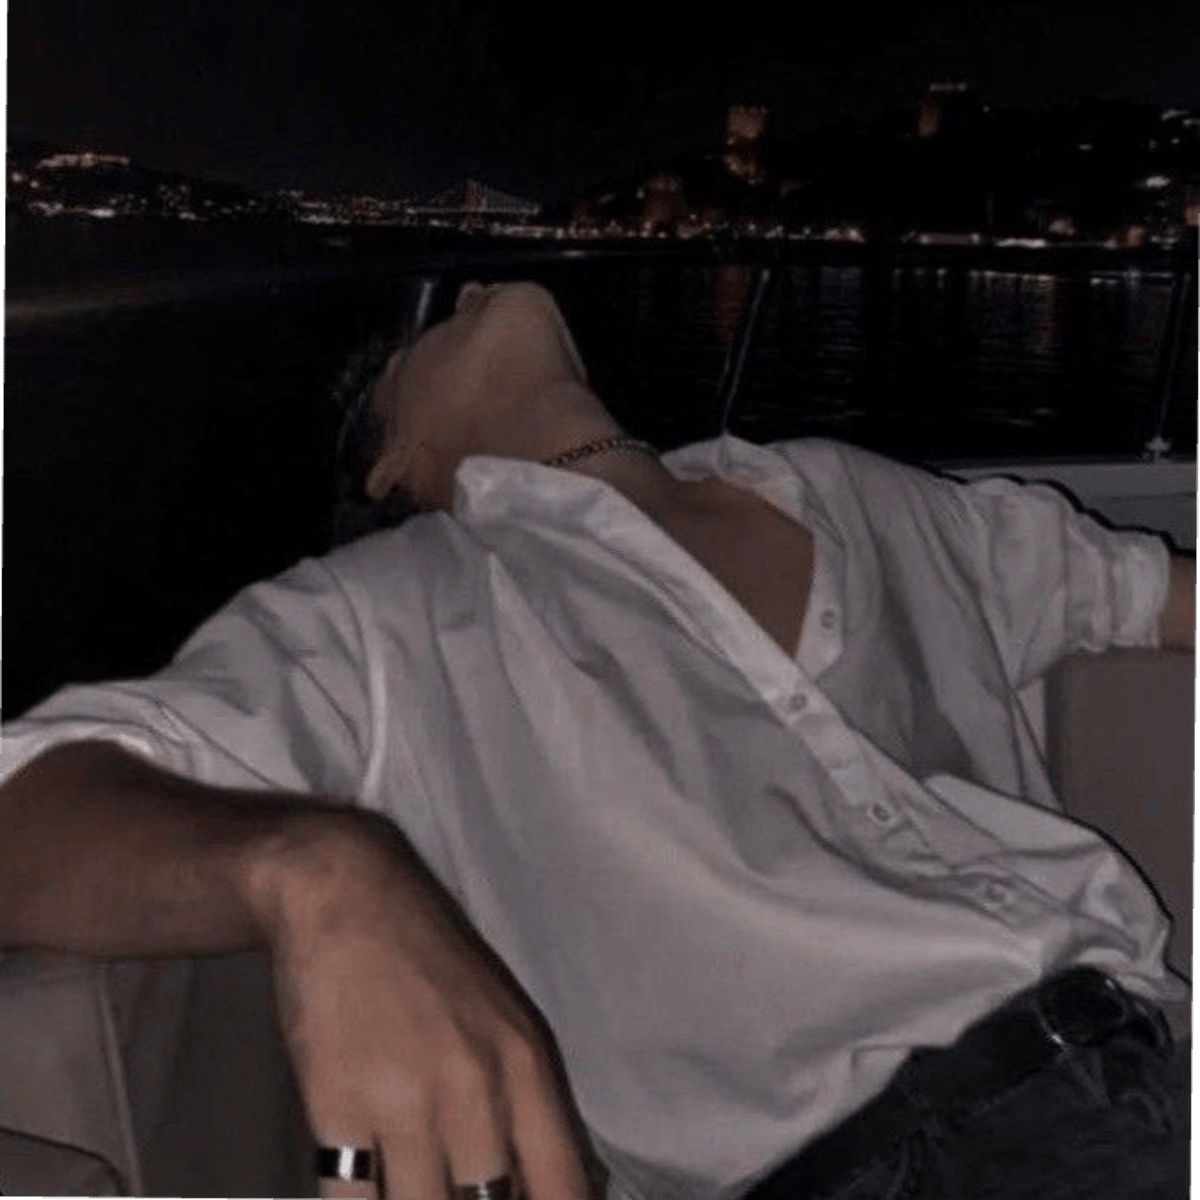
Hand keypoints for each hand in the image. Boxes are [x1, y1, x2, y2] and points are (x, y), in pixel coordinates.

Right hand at [259, 815, 595, 1199]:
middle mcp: (478, 1086)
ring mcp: (407, 1097)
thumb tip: (549, 1191)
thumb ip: (525, 1107)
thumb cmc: (427, 961)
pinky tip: (364, 1190)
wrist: (345, 894)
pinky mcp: (337, 1104)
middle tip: (450, 1191)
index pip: (565, 1187)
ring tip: (406, 1186)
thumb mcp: (501, 1021)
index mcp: (526, 1064)